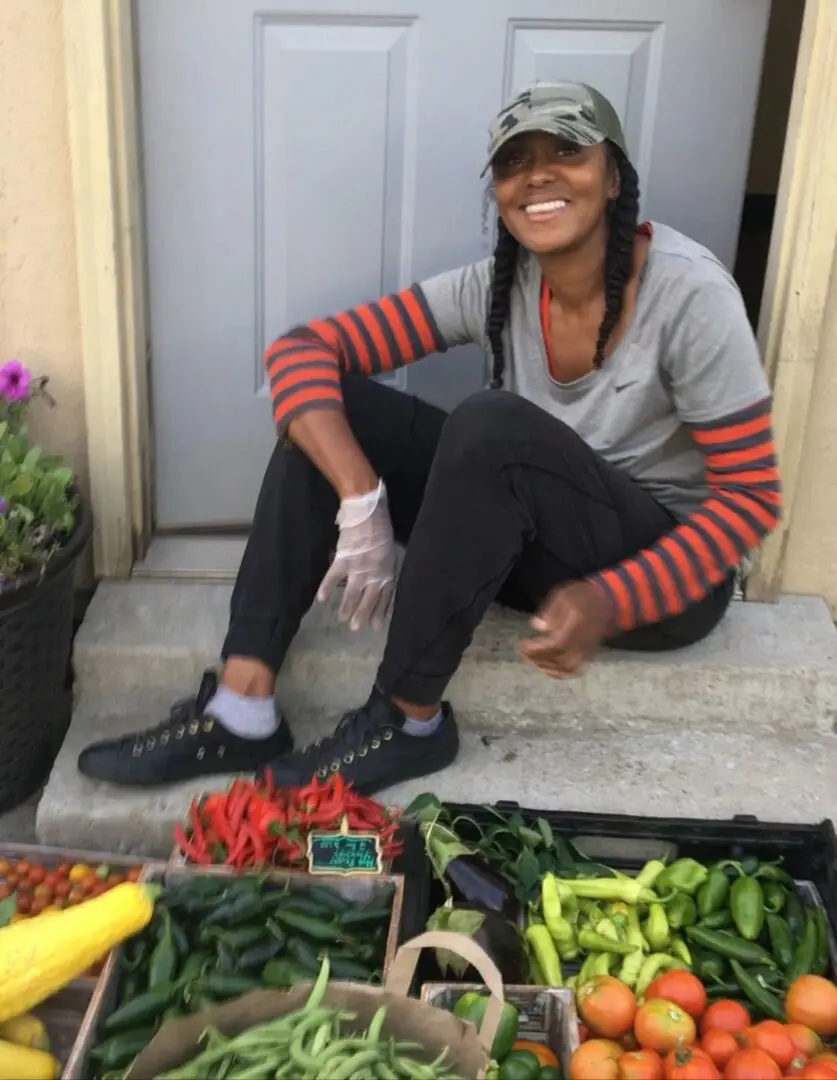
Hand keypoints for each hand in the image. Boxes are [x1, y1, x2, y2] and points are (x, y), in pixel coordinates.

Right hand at [317, 481, 396, 630]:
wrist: (368, 512)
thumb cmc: (380, 527)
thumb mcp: (389, 549)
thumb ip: (385, 566)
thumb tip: (380, 580)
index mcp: (387, 570)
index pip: (385, 596)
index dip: (380, 611)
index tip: (375, 625)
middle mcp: (374, 573)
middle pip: (368, 599)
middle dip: (362, 615)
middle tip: (356, 629)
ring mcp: (359, 568)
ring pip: (351, 594)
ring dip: (346, 608)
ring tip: (342, 619)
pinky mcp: (344, 560)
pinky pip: (333, 578)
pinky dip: (326, 588)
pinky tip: (322, 599)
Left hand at [519, 580, 613, 677]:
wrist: (607, 601)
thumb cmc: (582, 595)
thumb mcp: (563, 595)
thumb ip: (549, 611)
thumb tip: (537, 626)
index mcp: (577, 624)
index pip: (556, 643)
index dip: (538, 648)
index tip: (523, 644)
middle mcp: (583, 640)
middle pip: (560, 658)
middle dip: (539, 659)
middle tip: (524, 653)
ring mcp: (588, 649)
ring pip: (568, 667)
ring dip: (548, 667)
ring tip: (533, 660)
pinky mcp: (589, 654)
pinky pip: (575, 669)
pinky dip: (560, 672)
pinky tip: (548, 668)